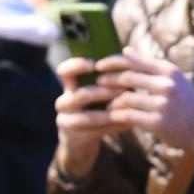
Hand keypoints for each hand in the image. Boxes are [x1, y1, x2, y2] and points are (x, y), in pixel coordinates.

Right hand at [52, 54, 128, 175]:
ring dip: (110, 113)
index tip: (94, 64)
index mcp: (68, 86)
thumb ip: (106, 75)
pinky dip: (114, 127)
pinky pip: (96, 132)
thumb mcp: (94, 92)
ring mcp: (66, 122)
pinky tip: (130, 124)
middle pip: (80, 94)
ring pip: (88, 117)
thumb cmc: (93, 109)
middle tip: (125, 90)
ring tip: (128, 110)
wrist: (80, 142)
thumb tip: (129, 52)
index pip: (64, 70)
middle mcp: (63, 102)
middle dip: (104, 92)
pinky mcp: (74, 138)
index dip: (77, 65)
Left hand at [99, 51, 193, 154]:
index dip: (112, 61)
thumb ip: (149, 65)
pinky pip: (129, 116)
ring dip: (112, 101)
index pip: (134, 60)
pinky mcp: (158, 122)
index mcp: (169, 71)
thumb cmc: (187, 103)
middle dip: (108, 80)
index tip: (99, 65)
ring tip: (107, 104)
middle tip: (98, 83)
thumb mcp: (174, 79)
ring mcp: (162, 103)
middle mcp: (166, 84)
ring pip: (126, 98)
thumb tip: (126, 50)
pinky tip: (113, 116)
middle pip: (127, 77)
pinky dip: (118, 115)